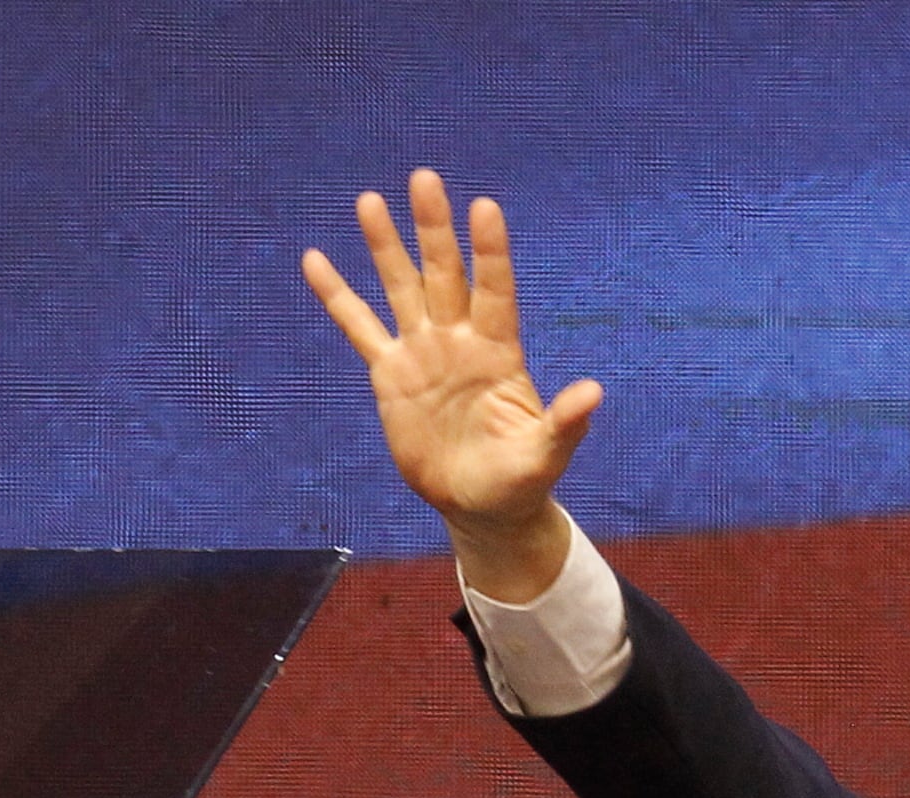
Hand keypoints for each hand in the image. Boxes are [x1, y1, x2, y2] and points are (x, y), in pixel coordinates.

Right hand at [302, 169, 601, 603]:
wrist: (480, 507)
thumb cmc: (519, 482)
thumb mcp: (545, 456)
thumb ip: (566, 423)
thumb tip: (594, 392)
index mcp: (499, 353)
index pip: (495, 291)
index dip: (489, 252)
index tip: (485, 208)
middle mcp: (460, 341)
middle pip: (444, 274)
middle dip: (434, 229)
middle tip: (425, 178)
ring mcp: (423, 353)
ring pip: (402, 288)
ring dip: (386, 246)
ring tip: (370, 200)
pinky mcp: (390, 374)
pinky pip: (360, 327)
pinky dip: (338, 296)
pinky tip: (315, 260)